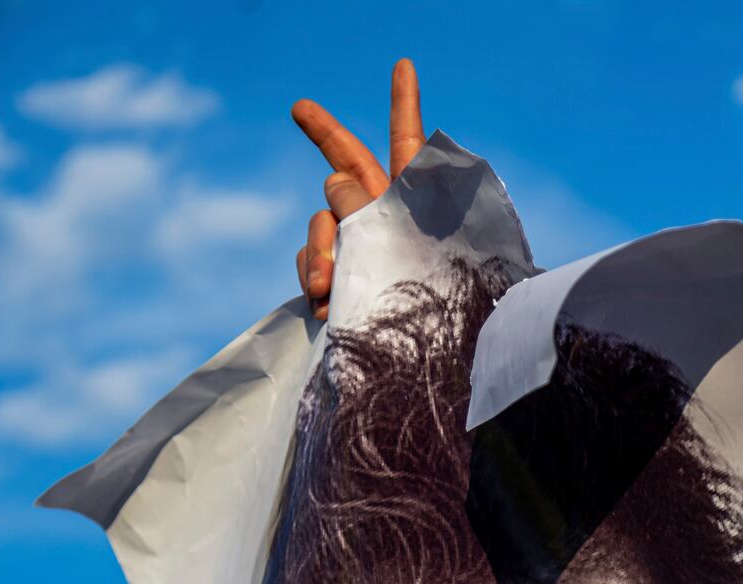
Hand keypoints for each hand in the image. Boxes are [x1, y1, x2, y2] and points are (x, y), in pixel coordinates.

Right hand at [292, 58, 424, 319]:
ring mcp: (362, 247)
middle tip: (300, 107)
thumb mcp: (407, 242)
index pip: (411, 143)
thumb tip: (333, 181)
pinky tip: (325, 303)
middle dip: (324, 133)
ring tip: (327, 285)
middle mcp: (387, 217)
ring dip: (319, 247)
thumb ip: (369, 204)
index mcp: (420, 202)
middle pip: (348, 167)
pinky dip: (314, 278)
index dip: (405, 103)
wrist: (438, 358)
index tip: (404, 66)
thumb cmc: (443, 304)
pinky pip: (313, 264)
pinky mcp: (342, 279)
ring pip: (322, 223)